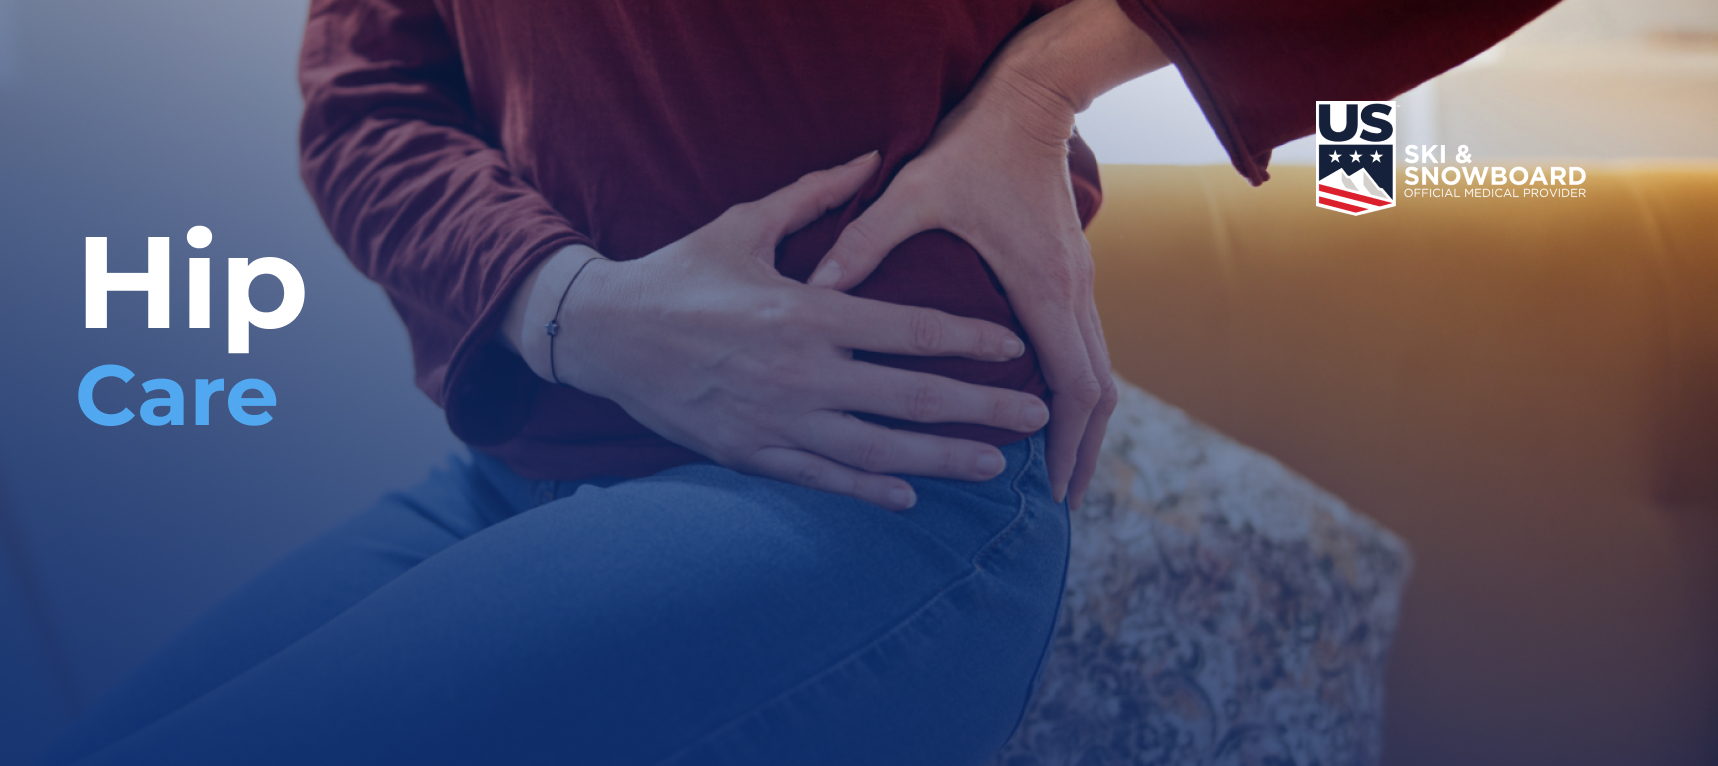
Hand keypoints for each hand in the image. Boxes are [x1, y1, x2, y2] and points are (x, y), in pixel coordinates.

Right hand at [503, 152, 1049, 509]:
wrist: (602, 333)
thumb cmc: (678, 274)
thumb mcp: (744, 224)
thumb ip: (814, 196)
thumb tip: (869, 156)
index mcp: (807, 312)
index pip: (909, 329)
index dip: (969, 340)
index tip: (1013, 347)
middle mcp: (802, 372)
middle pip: (912, 396)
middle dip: (981, 407)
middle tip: (1035, 415)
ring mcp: (777, 420)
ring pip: (879, 449)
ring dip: (942, 458)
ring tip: (994, 466)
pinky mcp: (750, 453)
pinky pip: (822, 478)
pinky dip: (868, 489)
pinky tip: (909, 496)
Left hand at [806, 0, 1166, 508]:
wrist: (1029, 104)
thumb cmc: (972, 148)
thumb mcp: (914, 190)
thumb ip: (862, 239)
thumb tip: (814, 290)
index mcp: (1040, 288)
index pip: (1070, 384)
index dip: (1062, 441)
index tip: (1048, 487)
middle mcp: (1070, 295)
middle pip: (1096, 394)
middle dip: (1081, 451)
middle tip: (1061, 502)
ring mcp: (1077, 287)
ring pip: (1098, 374)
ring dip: (1083, 426)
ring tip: (1062, 473)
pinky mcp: (1071, 278)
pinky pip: (1085, 351)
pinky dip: (1077, 392)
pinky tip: (1051, 414)